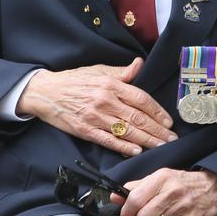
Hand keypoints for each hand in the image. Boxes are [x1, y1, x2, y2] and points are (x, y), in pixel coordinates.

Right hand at [17, 57, 176, 156]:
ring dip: (146, 140)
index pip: (140, 98)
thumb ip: (121, 72)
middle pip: (137, 117)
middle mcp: (105, 100)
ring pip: (126, 130)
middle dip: (157, 130)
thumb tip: (139, 64)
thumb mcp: (98, 71)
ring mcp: (95, 116)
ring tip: (160, 146)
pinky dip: (123, 146)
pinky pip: (108, 139)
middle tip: (171, 139)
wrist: (45, 91)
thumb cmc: (74, 80)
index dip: (157, 111)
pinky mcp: (84, 129)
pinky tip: (136, 151)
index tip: (168, 121)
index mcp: (111, 84)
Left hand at [112, 168, 216, 215]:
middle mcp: (170, 190)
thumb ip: (137, 186)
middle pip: (141, 215)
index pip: (134, 197)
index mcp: (161, 177)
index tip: (126, 214)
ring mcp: (180, 206)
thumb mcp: (161, 177)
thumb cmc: (182, 182)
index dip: (126, 210)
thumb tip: (114, 196)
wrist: (214, 188)